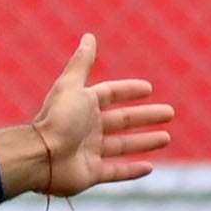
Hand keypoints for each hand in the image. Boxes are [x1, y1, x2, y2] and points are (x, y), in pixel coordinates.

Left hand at [0, 34, 174, 198]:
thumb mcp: (72, 86)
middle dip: (146, 117)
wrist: (40, 156)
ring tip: (166, 138)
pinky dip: (132, 171)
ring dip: (144, 142)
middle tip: (169, 113)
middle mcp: (87, 128)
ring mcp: (89, 152)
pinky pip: (116, 172)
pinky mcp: (90, 174)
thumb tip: (89, 36)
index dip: (128, 91)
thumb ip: (82, 62)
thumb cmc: (57, 119)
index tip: (148, 89)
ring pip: (123, 146)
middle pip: (123, 121)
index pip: (110, 95)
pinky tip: (150, 167)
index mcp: (83, 106)